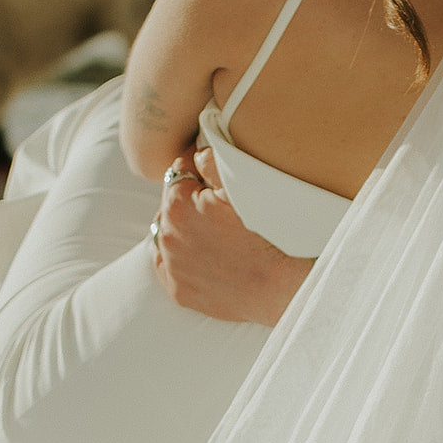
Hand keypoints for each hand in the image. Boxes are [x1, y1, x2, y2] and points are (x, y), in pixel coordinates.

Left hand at [153, 146, 312, 326]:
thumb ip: (213, 163)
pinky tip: (198, 252)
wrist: (276, 285)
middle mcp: (167, 234)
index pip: (178, 172)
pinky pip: (167, 265)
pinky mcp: (177, 289)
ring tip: (207, 226)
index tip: (206, 170)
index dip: (194, 167)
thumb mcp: (241, 189)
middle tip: (212, 199)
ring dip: (181, 226)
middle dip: (186, 197)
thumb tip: (197, 153)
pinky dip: (177, 256)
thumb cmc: (263, 234)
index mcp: (178, 203)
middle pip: (170, 203)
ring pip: (167, 233)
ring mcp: (171, 264)